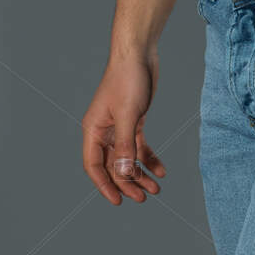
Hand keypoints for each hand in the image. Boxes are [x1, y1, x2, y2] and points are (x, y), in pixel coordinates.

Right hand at [81, 55, 165, 204]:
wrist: (139, 53)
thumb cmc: (128, 79)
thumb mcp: (128, 115)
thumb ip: (124, 145)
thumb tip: (121, 173)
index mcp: (94, 129)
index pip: (94, 165)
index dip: (105, 185)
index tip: (118, 201)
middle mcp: (103, 131)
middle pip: (112, 165)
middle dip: (127, 183)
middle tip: (144, 198)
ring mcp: (119, 127)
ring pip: (126, 158)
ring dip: (139, 174)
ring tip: (155, 189)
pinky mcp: (134, 121)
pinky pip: (139, 146)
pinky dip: (148, 159)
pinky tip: (161, 170)